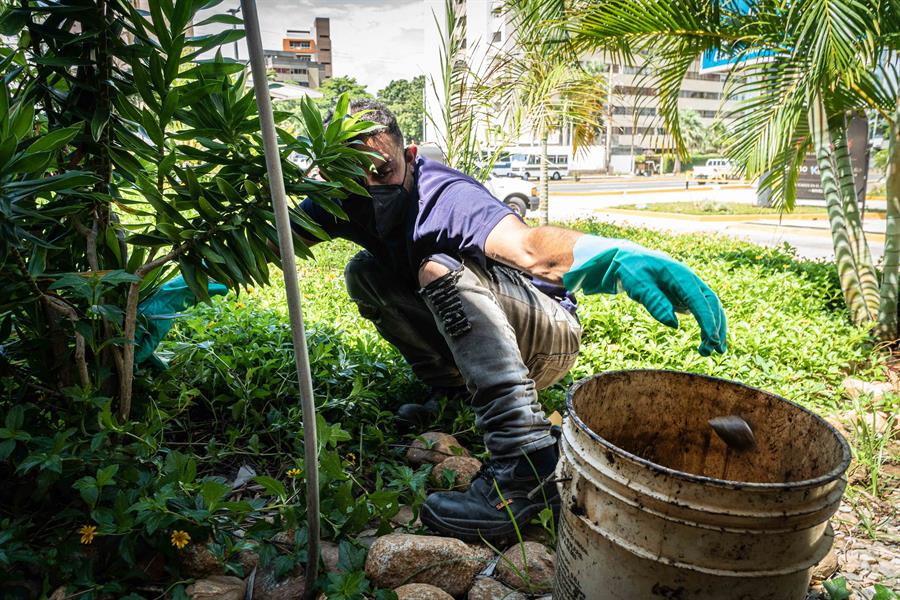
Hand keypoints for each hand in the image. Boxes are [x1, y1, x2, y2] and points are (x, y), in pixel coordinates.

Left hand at [562, 236, 726, 355]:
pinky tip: (705, 344)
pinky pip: (701, 313)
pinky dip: (706, 327)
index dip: (707, 319)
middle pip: (711, 304)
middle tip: (715, 350)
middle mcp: (690, 281)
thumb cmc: (632, 271)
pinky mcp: (685, 298)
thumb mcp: (637, 285)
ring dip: (714, 329)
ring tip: (709, 352)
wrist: (628, 262)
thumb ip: (654, 302)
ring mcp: (689, 290)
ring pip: (709, 309)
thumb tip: (673, 324)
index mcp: (680, 275)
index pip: (699, 299)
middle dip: (716, 326)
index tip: (712, 339)